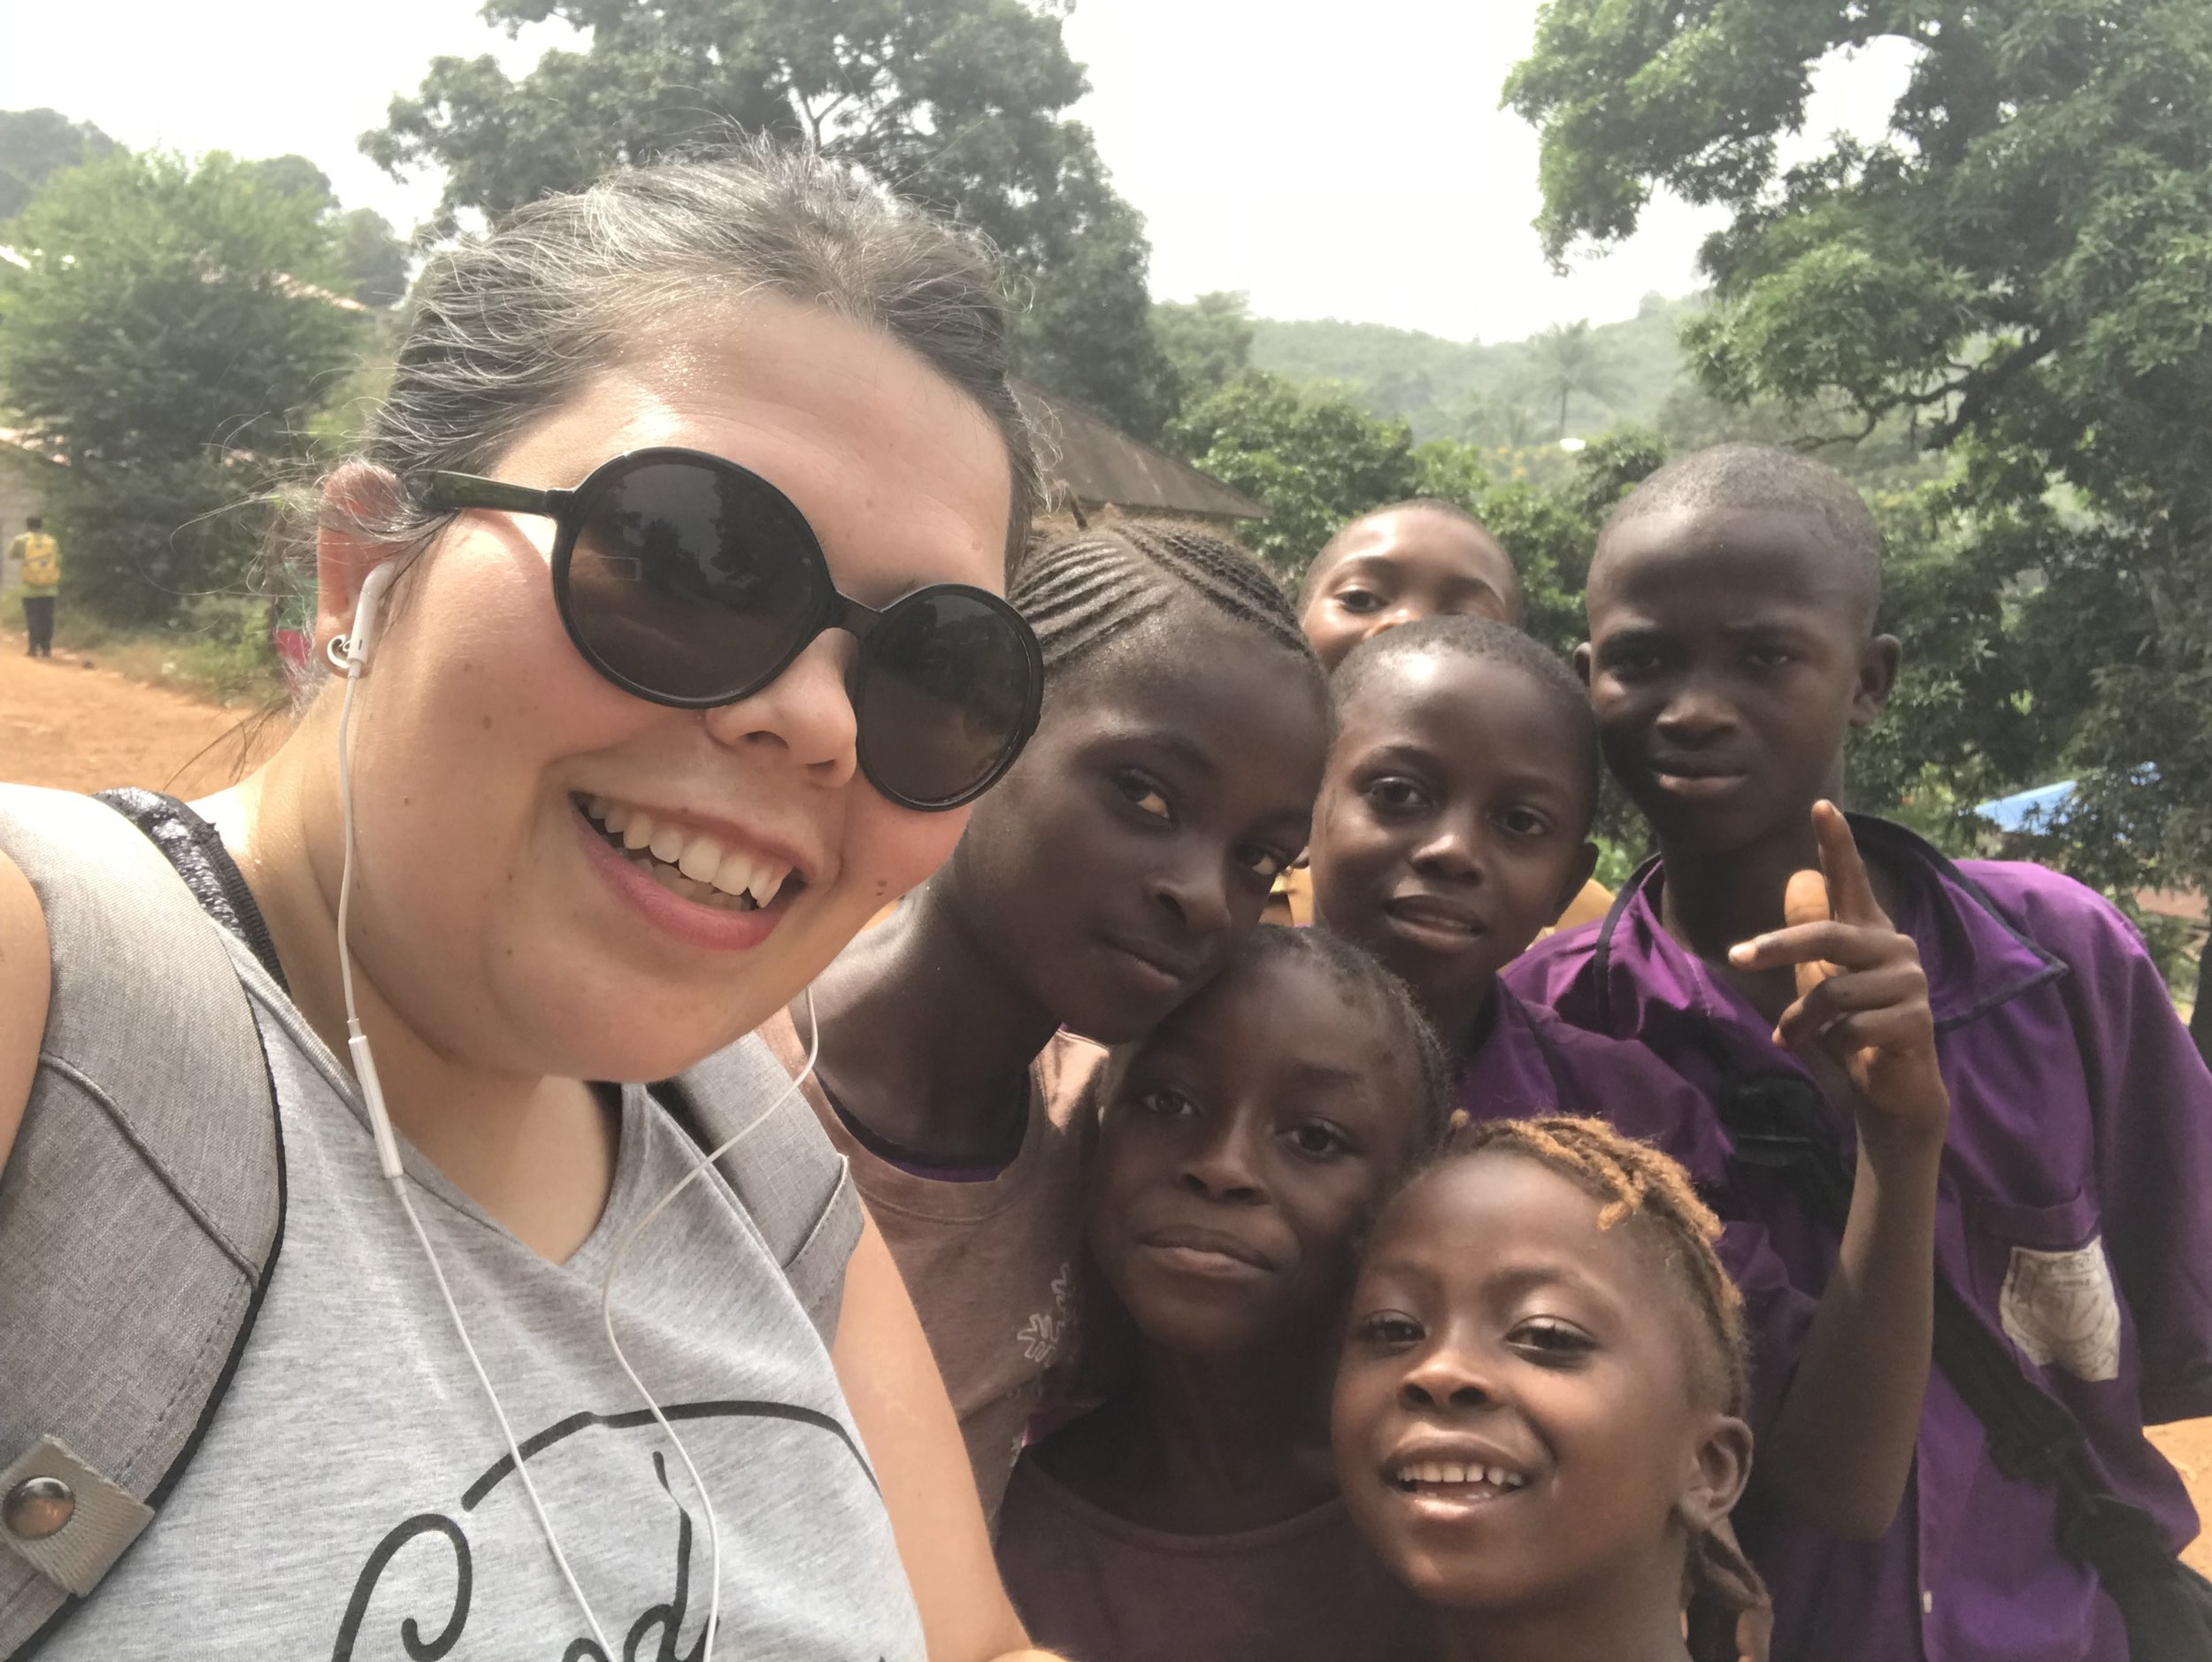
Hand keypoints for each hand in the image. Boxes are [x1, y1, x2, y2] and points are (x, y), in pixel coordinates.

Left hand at [1728, 802, 1948, 1151]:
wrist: (1889, 1087)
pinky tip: (1841, 1051)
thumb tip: (1797, 880)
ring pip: (1833, 991)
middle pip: (1826, 936)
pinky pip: (1853, 1026)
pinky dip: (1832, 1043)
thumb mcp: (1822, 976)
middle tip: (1737, 957)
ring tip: (1794, 1036)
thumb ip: (1813, 932)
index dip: (1837, 843)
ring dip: (1802, 1020)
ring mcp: (1910, 982)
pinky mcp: (1915, 1020)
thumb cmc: (1850, 1026)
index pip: (1851, 879)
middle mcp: (1894, 946)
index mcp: (1868, 931)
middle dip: (1778, 946)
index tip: (1820, 804)